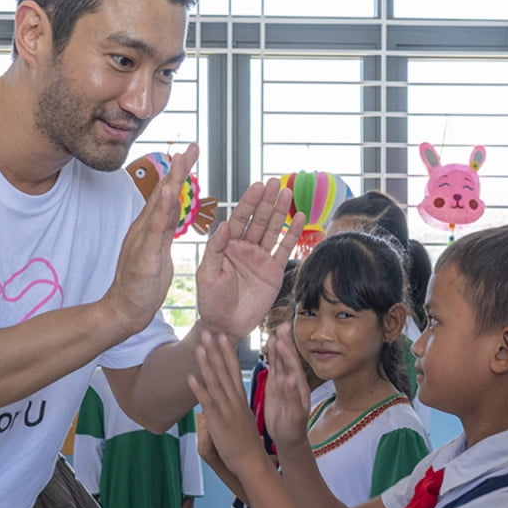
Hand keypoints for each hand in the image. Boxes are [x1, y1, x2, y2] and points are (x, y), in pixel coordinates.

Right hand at [102, 144, 200, 335]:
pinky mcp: (144, 256)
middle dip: (177, 169)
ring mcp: (143, 241)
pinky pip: (155, 230)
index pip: (166, 196)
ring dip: (170, 182)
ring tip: (181, 161)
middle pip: (163, 194)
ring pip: (158, 207)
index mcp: (150, 229)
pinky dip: (161, 209)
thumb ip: (162, 231)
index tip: (190, 154)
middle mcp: (144, 229)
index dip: (178, 174)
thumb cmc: (141, 285)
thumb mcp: (158, 253)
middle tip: (190, 147)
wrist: (123, 310)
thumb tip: (170, 214)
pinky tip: (167, 194)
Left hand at [186, 330, 265, 472]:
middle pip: (224, 371)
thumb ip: (232, 405)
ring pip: (215, 382)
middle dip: (216, 351)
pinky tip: (190, 377)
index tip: (222, 336)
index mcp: (240, 398)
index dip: (227, 352)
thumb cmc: (246, 442)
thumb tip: (221, 399)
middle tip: (209, 331)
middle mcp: (234, 400)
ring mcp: (226, 409)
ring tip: (199, 347)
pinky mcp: (218, 421)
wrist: (252, 461)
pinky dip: (198, 389)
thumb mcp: (241, 418)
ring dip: (206, 364)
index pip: (234, 370)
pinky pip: (207, 402)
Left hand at [196, 178, 302, 338]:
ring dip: (280, 212)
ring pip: (272, 230)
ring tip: (288, 194)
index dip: (248, 202)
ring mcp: (260, 258)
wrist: (225, 325)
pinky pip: (284, 249)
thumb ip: (215, 249)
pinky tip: (300, 218)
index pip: (238, 218)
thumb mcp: (207, 274)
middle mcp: (244, 248)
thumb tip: (224, 225)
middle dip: (266, 201)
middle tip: (276, 182)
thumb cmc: (210, 301)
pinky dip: (293, 234)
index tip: (257, 186)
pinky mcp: (274, 271)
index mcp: (226, 245)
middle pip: (258, 220)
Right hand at [263, 324, 311, 453]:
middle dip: (285, 343)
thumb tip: (290, 379)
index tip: (281, 340)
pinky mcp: (275, 386)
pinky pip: (274, 367)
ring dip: (279, 346)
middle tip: (282, 326)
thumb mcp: (294, 415)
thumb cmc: (294, 429)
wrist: (289, 438)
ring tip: (276, 330)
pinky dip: (273, 355)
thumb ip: (292, 396)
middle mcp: (292, 382)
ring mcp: (284, 383)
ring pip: (281, 361)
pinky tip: (270, 345)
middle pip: (288, 359)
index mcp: (299, 388)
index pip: (293, 367)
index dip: (287, 353)